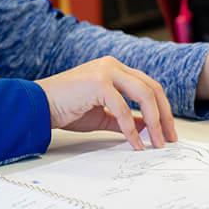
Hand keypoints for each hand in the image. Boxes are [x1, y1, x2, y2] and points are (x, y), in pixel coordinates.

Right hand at [37, 56, 176, 149]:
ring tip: (157, 143)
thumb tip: (148, 128)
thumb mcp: (102, 114)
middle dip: (164, 116)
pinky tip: (135, 143)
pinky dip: (132, 129)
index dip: (162, 109)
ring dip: (155, 122)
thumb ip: (125, 118)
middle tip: (169, 139)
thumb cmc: (66, 108)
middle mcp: (113, 65)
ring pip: (144, 94)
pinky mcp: (98, 82)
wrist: (39, 106)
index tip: (167, 131)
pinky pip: (123, 109)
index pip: (148, 86)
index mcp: (114, 69)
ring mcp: (106, 71)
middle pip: (152, 88)